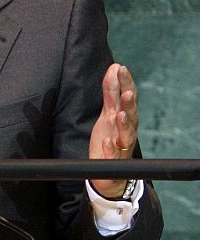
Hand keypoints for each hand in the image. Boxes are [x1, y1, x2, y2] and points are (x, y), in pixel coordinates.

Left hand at [89, 63, 137, 198]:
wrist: (110, 171)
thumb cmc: (110, 137)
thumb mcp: (108, 113)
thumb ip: (111, 92)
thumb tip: (114, 68)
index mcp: (126, 117)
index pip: (128, 97)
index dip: (125, 83)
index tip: (120, 68)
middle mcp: (127, 130)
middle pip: (131, 115)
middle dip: (129, 104)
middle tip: (127, 92)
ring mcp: (121, 145)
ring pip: (126, 134)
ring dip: (124, 124)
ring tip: (119, 115)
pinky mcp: (113, 161)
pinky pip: (113, 155)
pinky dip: (111, 148)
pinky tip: (107, 142)